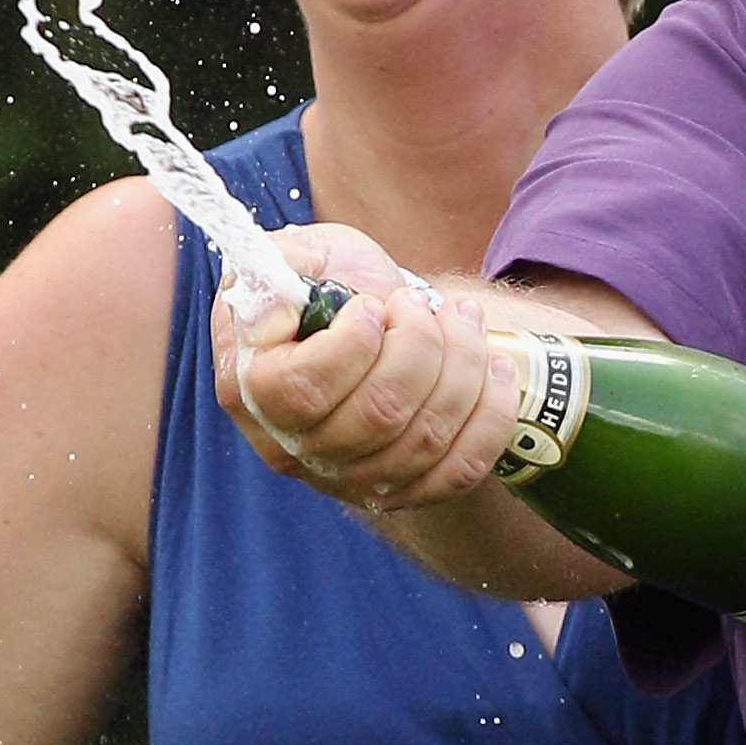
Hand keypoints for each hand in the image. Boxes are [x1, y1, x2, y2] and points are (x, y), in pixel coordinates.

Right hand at [212, 224, 519, 509]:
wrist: (362, 318)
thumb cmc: (322, 282)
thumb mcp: (295, 253)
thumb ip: (281, 268)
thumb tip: (274, 314)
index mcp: (250, 387)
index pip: (303, 388)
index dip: (353, 343)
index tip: (372, 305)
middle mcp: (293, 446)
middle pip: (378, 415)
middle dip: (421, 345)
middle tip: (420, 304)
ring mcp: (347, 478)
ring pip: (425, 441)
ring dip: (463, 368)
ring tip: (461, 319)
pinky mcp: (400, 491)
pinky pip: (457, 473)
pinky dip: (490, 418)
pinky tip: (495, 369)